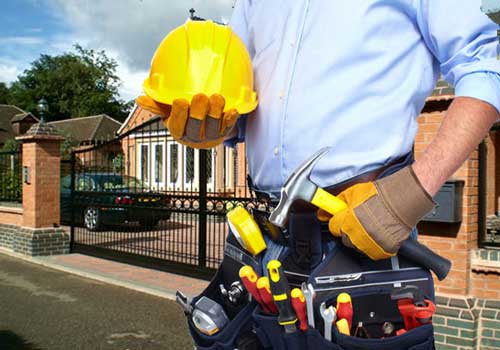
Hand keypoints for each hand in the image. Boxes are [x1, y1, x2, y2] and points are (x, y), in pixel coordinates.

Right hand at [136, 94, 238, 148]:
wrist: (205, 130)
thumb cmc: (184, 117)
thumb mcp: (169, 112)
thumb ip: (157, 106)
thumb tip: (139, 100)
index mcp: (178, 131)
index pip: (177, 125)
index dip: (179, 114)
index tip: (180, 100)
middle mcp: (194, 137)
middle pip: (196, 127)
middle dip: (198, 112)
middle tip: (200, 96)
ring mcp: (210, 136)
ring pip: (214, 127)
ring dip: (216, 112)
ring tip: (217, 97)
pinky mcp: (225, 133)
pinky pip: (229, 127)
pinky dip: (231, 119)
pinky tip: (233, 110)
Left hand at [317, 166, 434, 259]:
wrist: (401, 201)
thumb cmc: (379, 196)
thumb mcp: (352, 193)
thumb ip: (336, 203)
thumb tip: (324, 210)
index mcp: (346, 222)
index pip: (333, 227)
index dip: (338, 221)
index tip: (342, 219)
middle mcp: (355, 236)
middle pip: (344, 239)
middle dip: (348, 230)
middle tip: (359, 221)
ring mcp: (369, 245)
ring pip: (358, 246)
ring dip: (361, 238)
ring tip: (371, 225)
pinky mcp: (382, 251)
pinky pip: (373, 252)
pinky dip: (375, 245)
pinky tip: (379, 233)